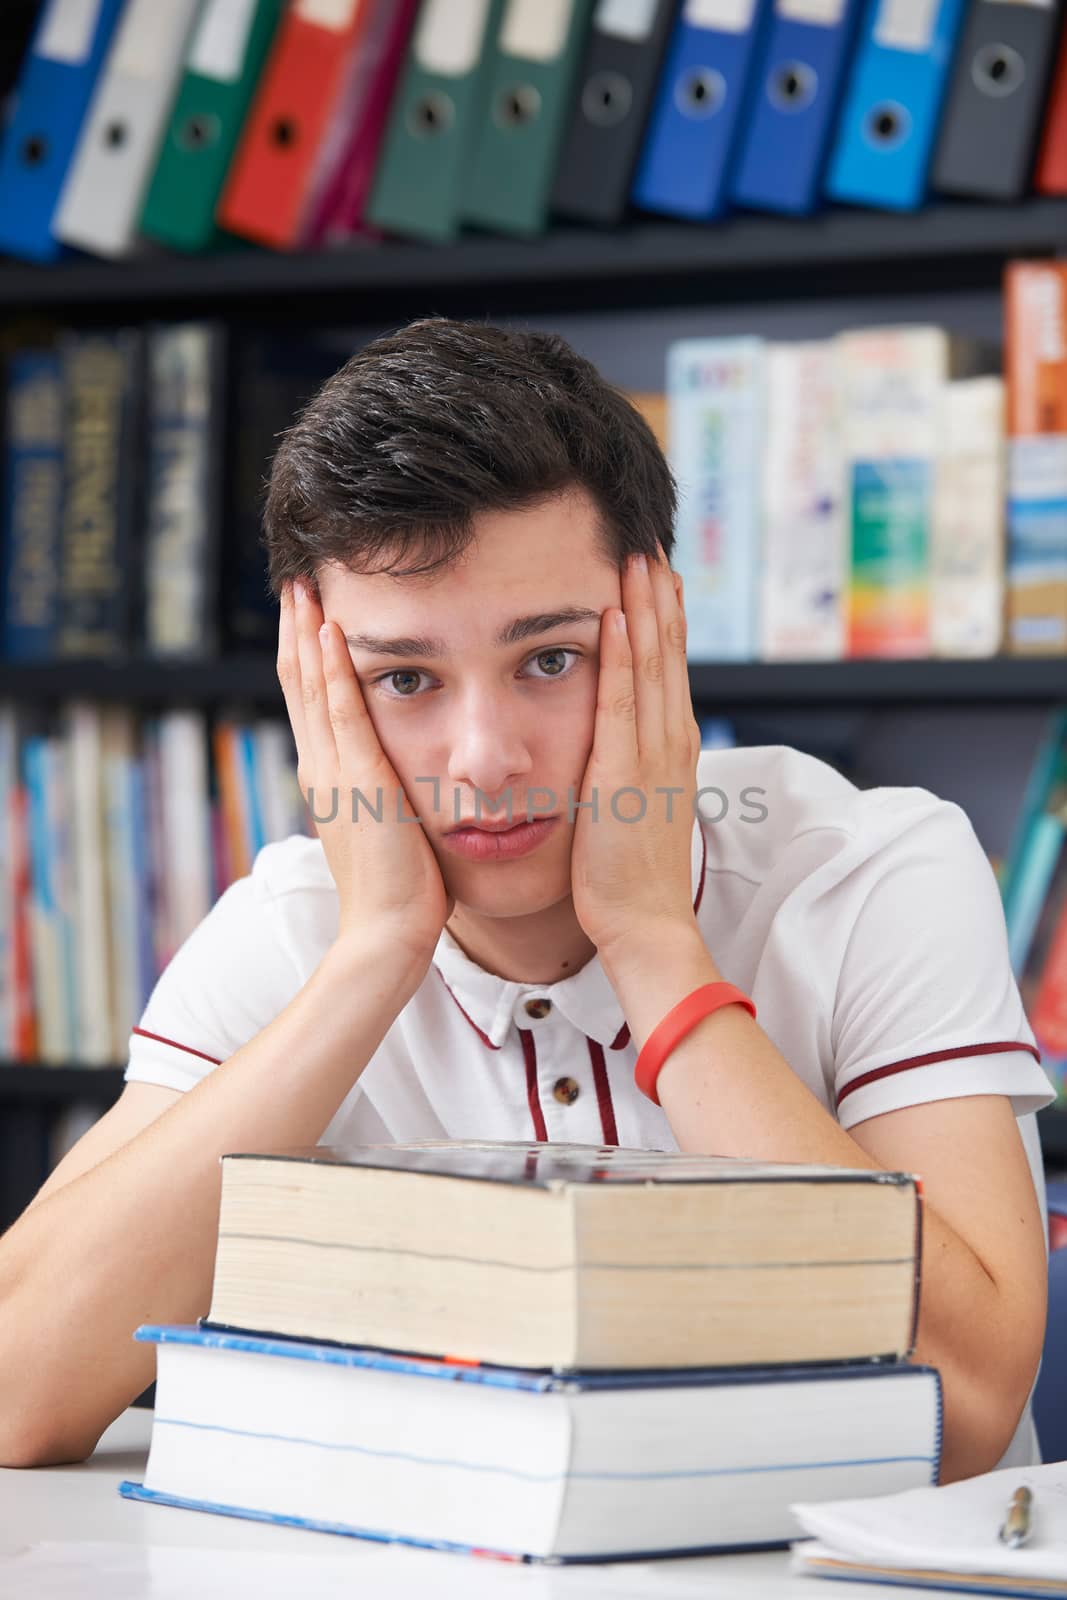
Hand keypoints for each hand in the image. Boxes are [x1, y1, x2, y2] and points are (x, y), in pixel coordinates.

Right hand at [277, 578, 453, 966]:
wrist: (389, 933)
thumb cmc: (402, 891)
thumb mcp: (389, 829)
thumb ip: (385, 797)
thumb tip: (397, 780)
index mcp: (329, 778)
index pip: (312, 702)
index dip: (308, 655)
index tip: (310, 613)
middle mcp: (321, 768)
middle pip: (299, 683)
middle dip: (297, 630)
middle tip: (294, 580)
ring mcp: (334, 772)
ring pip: (311, 686)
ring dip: (307, 633)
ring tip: (303, 586)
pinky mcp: (357, 779)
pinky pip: (341, 711)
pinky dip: (332, 668)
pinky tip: (331, 630)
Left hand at [570, 551, 702, 962]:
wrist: (644, 924)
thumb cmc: (629, 875)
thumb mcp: (632, 805)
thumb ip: (625, 765)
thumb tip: (610, 740)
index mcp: (671, 747)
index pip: (669, 667)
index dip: (664, 616)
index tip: (656, 571)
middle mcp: (670, 741)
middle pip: (668, 652)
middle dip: (659, 595)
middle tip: (649, 541)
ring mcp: (653, 755)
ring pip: (651, 665)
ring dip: (645, 608)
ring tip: (638, 556)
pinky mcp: (625, 773)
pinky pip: (622, 702)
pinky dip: (620, 656)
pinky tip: (614, 616)